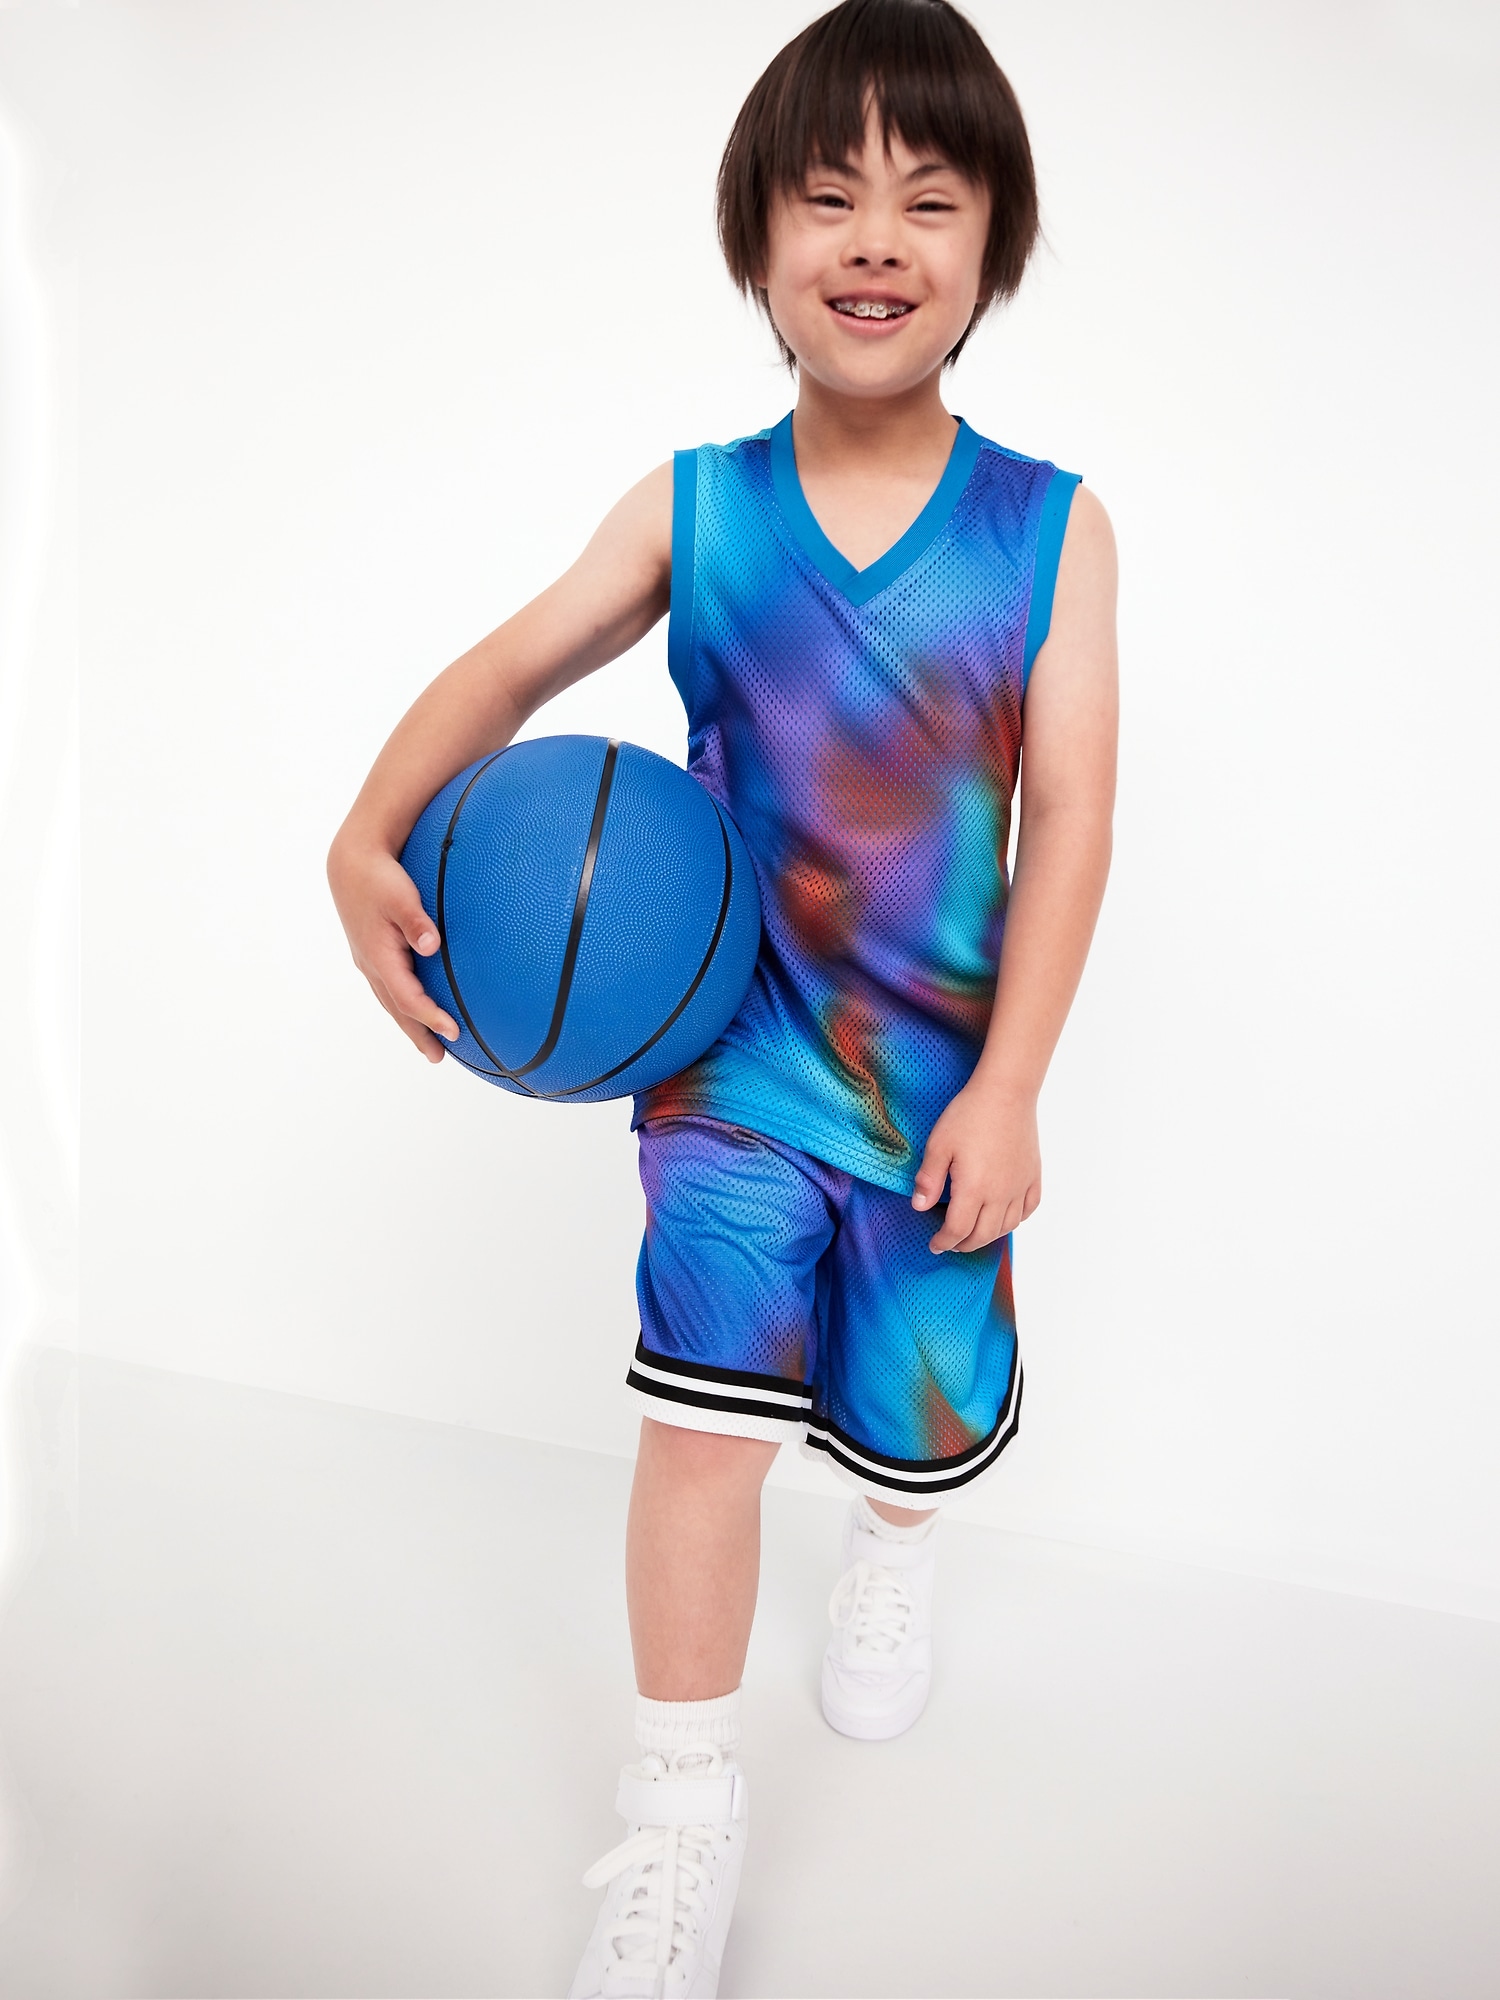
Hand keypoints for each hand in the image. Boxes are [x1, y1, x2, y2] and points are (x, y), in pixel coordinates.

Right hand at [327, 840, 459, 1061]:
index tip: (453, 1032)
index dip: (430, 1017)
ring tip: (427, 1044)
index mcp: (379, 956)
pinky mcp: (370, 952)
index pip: (408, 997)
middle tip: (438, 1057)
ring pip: (390, 1000)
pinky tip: (412, 1008)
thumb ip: (416, 922)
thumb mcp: (400, 896)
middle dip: (418, 1034)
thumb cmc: (378, 877)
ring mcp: (368, 960)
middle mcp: (371, 964)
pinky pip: (388, 988)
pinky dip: (401, 1005)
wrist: (350, 863)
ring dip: (409, 1023)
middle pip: (397, 1009)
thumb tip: (431, 946)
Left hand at [911, 1080, 1040, 1252]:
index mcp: (974, 1189)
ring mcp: (1020, 1186)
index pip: (958, 1230)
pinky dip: (1016, 1220)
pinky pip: (1029, 1208)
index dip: (944, 1242)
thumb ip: (929, 1179)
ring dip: (989, 1236)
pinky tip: (1006, 1218)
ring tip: (974, 1234)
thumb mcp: (938, 1145)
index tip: (935, 1245)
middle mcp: (1000, 1194)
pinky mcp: (1033, 1175)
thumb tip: (919, 1207)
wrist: (1006, 1093)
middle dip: (964, 1244)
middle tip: (951, 1243)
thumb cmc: (969, 1115)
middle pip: (983, 1235)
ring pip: (1007, 1226)